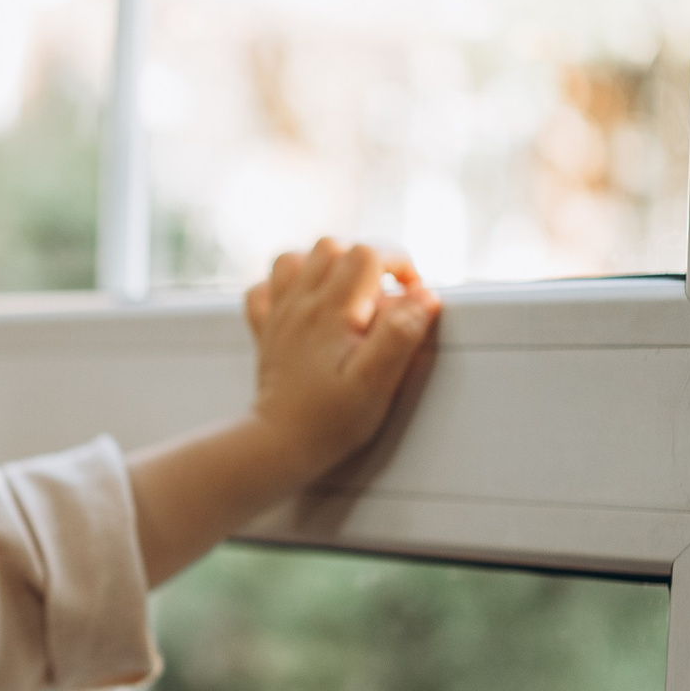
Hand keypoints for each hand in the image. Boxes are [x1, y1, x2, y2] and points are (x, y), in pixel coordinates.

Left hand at [243, 238, 439, 480]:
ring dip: (326, 265)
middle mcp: (301, 304)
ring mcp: (279, 315)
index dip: (398, 264)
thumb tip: (424, 297)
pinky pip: (265, 288)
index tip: (412, 294)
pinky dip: (287, 286)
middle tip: (384, 294)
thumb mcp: (376, 384)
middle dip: (366, 260)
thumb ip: (400, 336)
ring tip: (348, 293)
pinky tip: (306, 303)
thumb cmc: (329, 420)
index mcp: (331, 311)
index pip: (367, 254)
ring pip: (295, 258)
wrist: (278, 444)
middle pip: (332, 247)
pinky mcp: (266, 331)